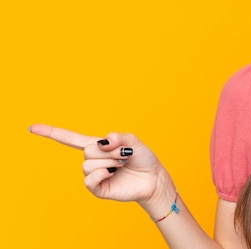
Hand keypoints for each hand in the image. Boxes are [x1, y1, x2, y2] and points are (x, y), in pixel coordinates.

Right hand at [29, 124, 169, 203]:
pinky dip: (103, 172)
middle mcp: (92, 160)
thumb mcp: (133, 141)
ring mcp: (94, 174)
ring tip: (122, 164)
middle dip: (110, 150)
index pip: (70, 138)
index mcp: (98, 146)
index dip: (51, 132)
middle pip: (88, 149)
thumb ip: (118, 137)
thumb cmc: (143, 159)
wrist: (153, 179)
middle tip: (124, 155)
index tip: (32, 127)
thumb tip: (102, 142)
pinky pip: (89, 178)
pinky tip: (113, 173)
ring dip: (110, 161)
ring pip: (89, 163)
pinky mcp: (97, 188)